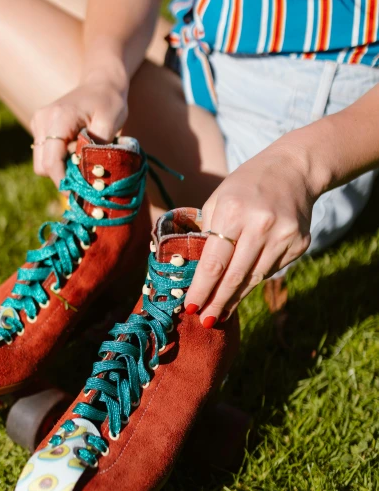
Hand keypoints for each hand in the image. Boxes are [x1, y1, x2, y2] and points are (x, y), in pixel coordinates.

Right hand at [31, 78, 127, 186]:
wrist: (101, 83)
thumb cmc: (109, 101)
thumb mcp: (111, 122)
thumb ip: (98, 148)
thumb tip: (89, 175)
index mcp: (58, 118)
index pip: (51, 161)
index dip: (62, 181)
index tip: (78, 193)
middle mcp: (42, 120)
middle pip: (42, 165)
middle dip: (61, 177)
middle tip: (85, 180)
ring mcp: (38, 123)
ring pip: (42, 162)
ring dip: (60, 169)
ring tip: (82, 164)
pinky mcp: (40, 127)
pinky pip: (45, 154)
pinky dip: (58, 161)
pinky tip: (75, 154)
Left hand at [185, 143, 315, 324]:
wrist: (293, 170)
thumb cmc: (246, 185)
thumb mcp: (218, 198)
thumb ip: (207, 231)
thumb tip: (196, 271)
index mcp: (233, 212)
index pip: (214, 262)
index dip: (202, 289)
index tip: (191, 307)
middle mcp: (260, 225)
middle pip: (235, 276)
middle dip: (217, 302)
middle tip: (205, 320)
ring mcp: (283, 236)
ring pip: (254, 278)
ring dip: (235, 299)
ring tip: (220, 313)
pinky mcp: (299, 244)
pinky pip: (271, 270)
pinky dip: (254, 280)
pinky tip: (242, 290)